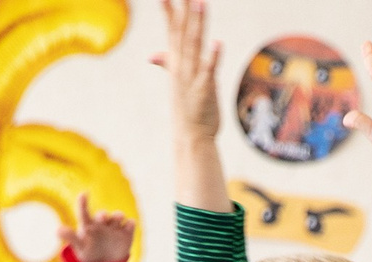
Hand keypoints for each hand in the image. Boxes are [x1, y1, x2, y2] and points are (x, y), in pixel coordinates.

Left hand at [63, 193, 135, 261]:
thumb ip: (70, 237)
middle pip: (103, 215)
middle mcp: (102, 223)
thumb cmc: (90, 252)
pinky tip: (130, 225)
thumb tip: (57, 230)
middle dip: (103, 215)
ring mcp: (115, 227)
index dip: (83, 203)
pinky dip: (130, 224)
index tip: (83, 194)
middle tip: (103, 218)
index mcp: (89, 225)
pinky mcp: (127, 233)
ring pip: (118, 217)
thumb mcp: (80, 247)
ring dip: (118, 216)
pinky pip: (130, 225)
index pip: (84, 213)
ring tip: (118, 218)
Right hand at [153, 0, 222, 137]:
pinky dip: (213, 57)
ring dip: (197, 24)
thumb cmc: (188, 109)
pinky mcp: (205, 90)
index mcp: (176, 63)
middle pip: (182, 32)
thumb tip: (153, 56)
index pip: (172, 30)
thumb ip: (167, 63)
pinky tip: (218, 42)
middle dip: (184, 10)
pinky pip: (209, 71)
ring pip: (194, 45)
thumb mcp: (177, 82)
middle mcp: (181, 67)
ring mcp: (191, 77)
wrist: (191, 137)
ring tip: (200, 2)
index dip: (169, 11)